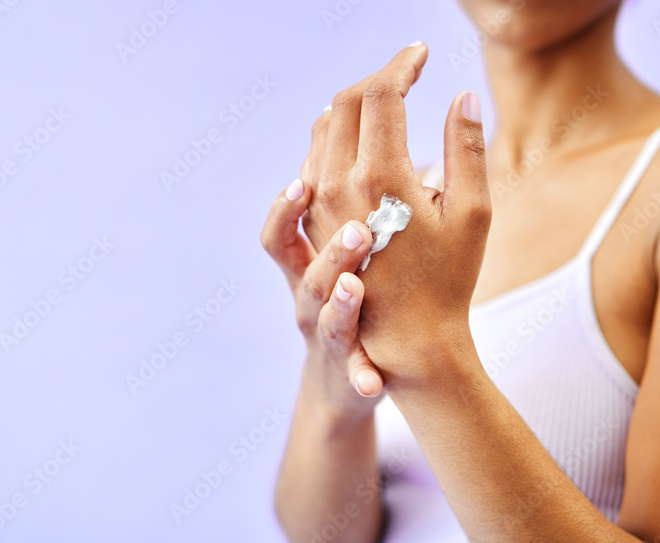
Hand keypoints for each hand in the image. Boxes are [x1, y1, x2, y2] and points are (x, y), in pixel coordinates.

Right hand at [261, 179, 384, 420]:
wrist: (345, 379)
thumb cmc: (352, 299)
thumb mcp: (335, 254)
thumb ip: (341, 206)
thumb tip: (354, 138)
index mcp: (309, 263)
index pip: (286, 229)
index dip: (288, 206)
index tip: (303, 180)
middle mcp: (309, 298)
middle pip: (304, 271)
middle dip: (327, 252)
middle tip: (356, 228)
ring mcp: (326, 337)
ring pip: (325, 319)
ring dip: (340, 305)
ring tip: (355, 287)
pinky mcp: (348, 374)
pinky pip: (353, 376)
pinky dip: (361, 377)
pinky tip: (373, 384)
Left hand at [301, 43, 491, 386]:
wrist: (405, 341)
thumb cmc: (448, 281)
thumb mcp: (472, 214)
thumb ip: (467, 148)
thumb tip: (463, 94)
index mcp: (381, 178)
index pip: (381, 95)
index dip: (402, 64)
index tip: (422, 52)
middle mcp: (337, 186)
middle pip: (345, 104)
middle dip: (377, 78)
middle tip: (407, 71)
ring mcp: (316, 207)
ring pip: (321, 132)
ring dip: (351, 106)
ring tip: (383, 96)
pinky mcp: (308, 225)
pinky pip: (309, 164)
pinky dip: (329, 139)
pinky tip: (350, 141)